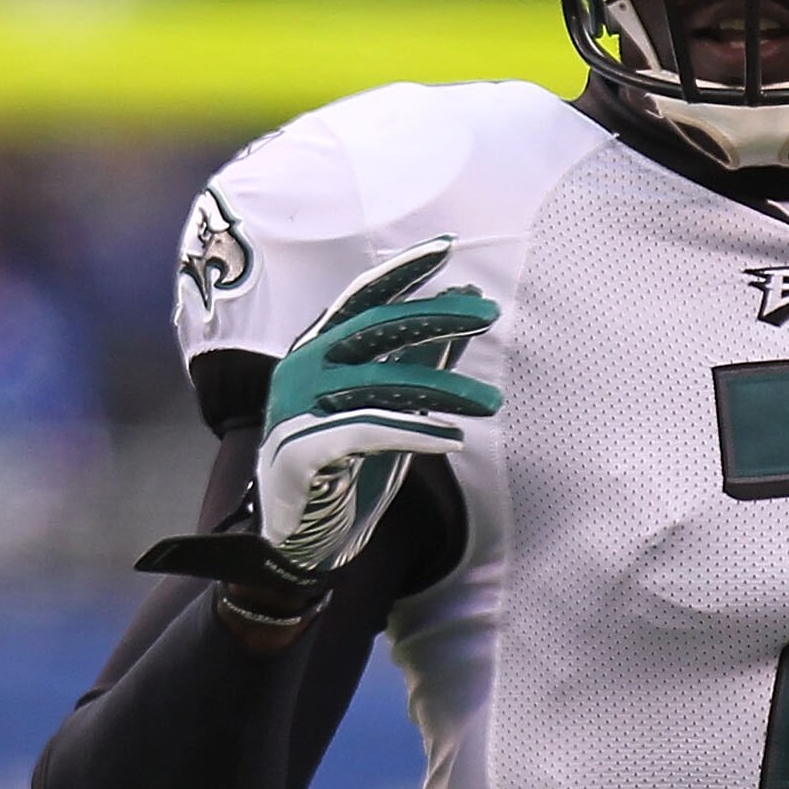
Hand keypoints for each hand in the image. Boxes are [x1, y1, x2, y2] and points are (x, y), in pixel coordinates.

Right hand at [255, 236, 500, 586]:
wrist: (299, 539)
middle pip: (373, 329)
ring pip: (379, 382)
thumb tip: (466, 302)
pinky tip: (452, 439)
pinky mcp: (302, 450)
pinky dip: (413, 432)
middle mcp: (302, 369)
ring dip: (442, 388)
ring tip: (491, 401)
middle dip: (433, 316)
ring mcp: (297, 408)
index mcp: (318, 351)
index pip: (362, 299)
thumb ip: (423, 357)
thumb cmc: (347, 465)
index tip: (447, 249)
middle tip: (487, 314)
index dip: (402, 272)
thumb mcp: (393, 407)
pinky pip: (366, 432)